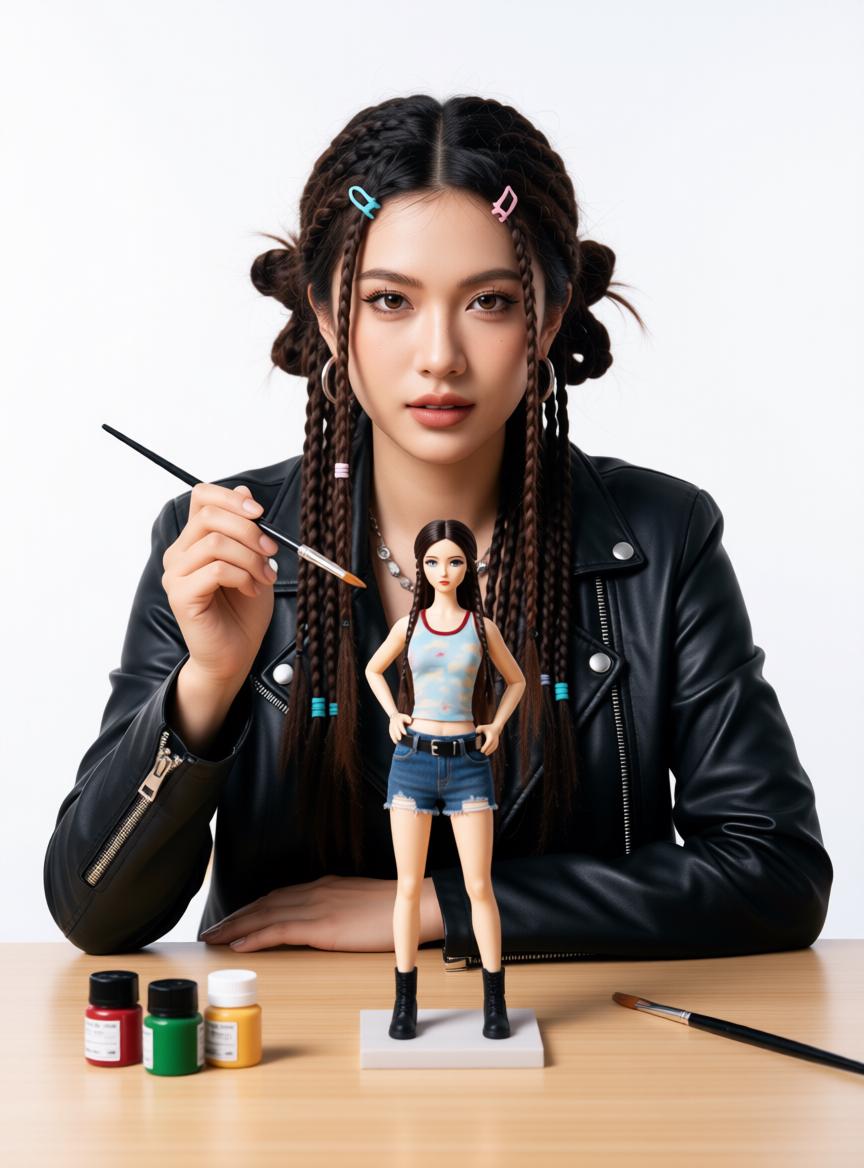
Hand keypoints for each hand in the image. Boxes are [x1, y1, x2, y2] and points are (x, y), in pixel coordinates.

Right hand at [161, 481, 276, 683]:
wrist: (234, 655)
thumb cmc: (242, 612)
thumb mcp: (253, 563)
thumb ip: (247, 529)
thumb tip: (244, 491)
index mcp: (194, 541)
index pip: (201, 497)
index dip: (231, 498)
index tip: (260, 514)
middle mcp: (179, 554)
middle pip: (208, 515)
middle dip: (249, 530)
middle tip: (271, 552)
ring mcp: (176, 574)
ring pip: (215, 542)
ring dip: (250, 557)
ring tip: (265, 576)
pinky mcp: (181, 595)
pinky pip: (215, 570)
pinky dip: (242, 576)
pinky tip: (250, 590)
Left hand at [200, 875, 443, 951]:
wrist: (417, 904)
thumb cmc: (396, 910)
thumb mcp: (360, 905)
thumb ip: (339, 910)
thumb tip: (326, 923)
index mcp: (325, 887)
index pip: (278, 896)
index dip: (252, 909)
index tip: (232, 920)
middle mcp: (315, 892)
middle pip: (265, 903)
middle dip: (235, 918)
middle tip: (210, 932)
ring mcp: (318, 907)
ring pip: (265, 915)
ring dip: (236, 927)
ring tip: (214, 939)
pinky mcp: (323, 925)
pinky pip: (280, 930)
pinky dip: (255, 936)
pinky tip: (238, 945)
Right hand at [389, 711, 413, 743]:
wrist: (394, 716)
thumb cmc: (403, 718)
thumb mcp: (406, 717)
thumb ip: (409, 720)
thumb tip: (410, 724)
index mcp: (398, 719)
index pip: (400, 725)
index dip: (402, 729)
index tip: (405, 734)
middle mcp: (394, 722)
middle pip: (395, 729)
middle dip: (398, 734)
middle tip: (400, 739)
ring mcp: (391, 725)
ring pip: (392, 731)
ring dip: (394, 737)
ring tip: (397, 742)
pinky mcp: (390, 728)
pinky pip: (391, 733)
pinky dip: (392, 737)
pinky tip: (395, 742)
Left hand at [473, 723, 499, 754]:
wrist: (496, 728)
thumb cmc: (487, 728)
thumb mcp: (482, 727)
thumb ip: (478, 729)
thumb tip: (476, 732)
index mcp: (491, 737)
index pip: (488, 744)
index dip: (484, 748)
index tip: (481, 751)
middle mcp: (494, 741)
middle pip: (490, 748)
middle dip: (486, 751)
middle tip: (481, 754)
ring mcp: (496, 743)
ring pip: (492, 749)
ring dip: (488, 752)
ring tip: (484, 754)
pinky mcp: (497, 744)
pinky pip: (494, 749)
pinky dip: (490, 751)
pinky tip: (487, 753)